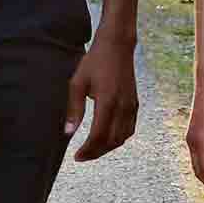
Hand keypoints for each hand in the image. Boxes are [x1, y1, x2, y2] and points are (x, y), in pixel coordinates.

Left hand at [64, 34, 139, 161]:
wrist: (117, 46)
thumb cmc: (95, 62)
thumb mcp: (78, 83)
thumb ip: (74, 109)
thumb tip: (68, 133)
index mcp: (107, 102)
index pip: (98, 135)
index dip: (87, 150)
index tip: (77, 156)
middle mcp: (123, 107)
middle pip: (111, 141)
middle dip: (96, 152)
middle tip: (82, 156)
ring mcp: (131, 106)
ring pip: (122, 137)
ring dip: (108, 147)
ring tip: (93, 149)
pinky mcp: (135, 104)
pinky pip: (130, 129)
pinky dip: (119, 138)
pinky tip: (107, 138)